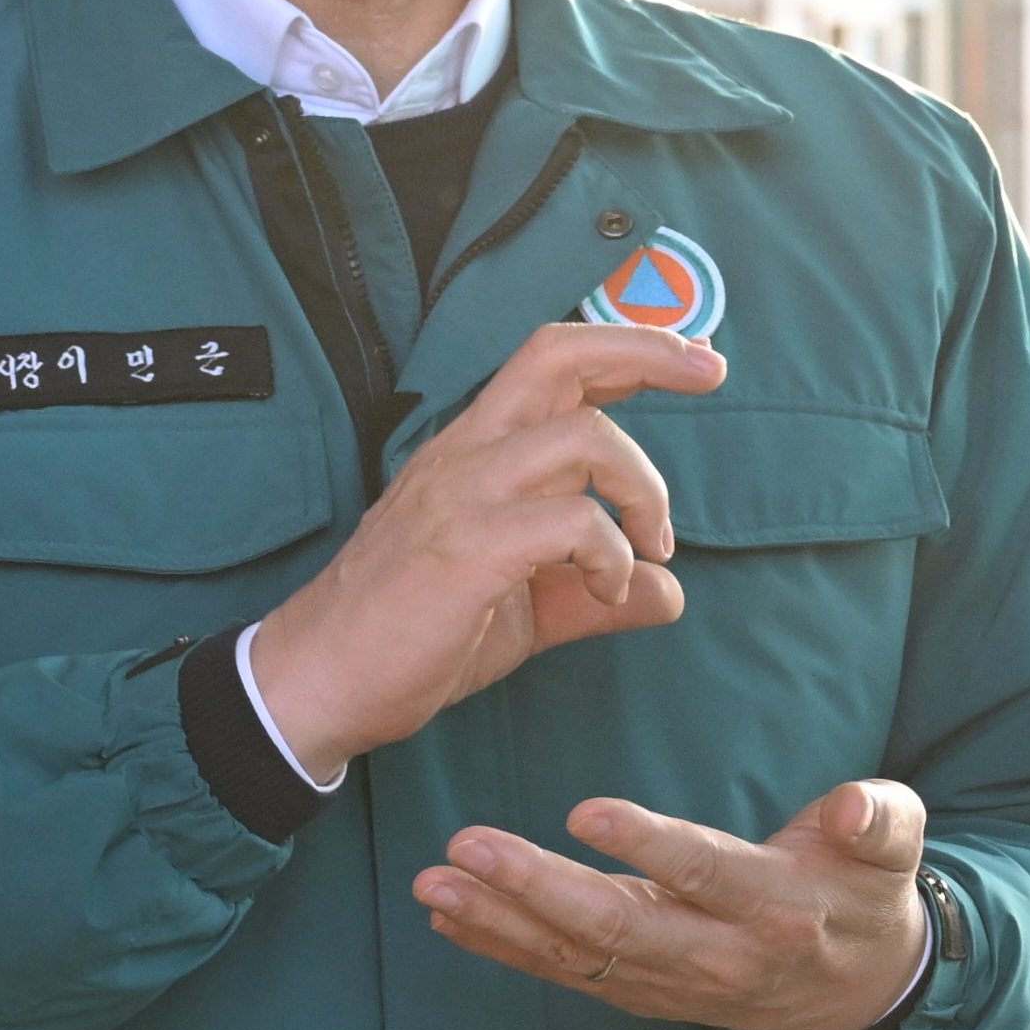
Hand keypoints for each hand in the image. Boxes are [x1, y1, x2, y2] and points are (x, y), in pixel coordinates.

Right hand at [247, 323, 727, 776]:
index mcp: (473, 452)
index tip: (692, 357)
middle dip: (646, 350)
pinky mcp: (467, 549)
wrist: (320, 683)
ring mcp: (462, 497)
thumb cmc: (411, 637)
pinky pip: (570, 522)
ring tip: (651, 547)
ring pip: (582, 438)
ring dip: (642, 488)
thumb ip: (596, 591)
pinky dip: (611, 554)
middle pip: (558, 356)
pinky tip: (605, 589)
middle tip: (710, 371)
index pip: (549, 361)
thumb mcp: (525, 610)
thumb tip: (668, 593)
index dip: (626, 346)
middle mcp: (465, 454)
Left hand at [420, 781, 932, 1029]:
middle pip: (617, 927)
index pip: (704, 873)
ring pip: (576, 957)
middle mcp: (716, 953)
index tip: (585, 812)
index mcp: (774, 906)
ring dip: (499, 922)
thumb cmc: (862, 892)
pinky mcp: (639, 992)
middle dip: (537, 889)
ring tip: (435, 884)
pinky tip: (447, 915)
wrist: (853, 992)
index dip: (647, 845)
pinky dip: (502, 946)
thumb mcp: (894, 845)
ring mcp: (671, 982)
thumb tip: (850, 807)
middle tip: (469, 848)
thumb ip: (878, 818)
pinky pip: (563, 973)